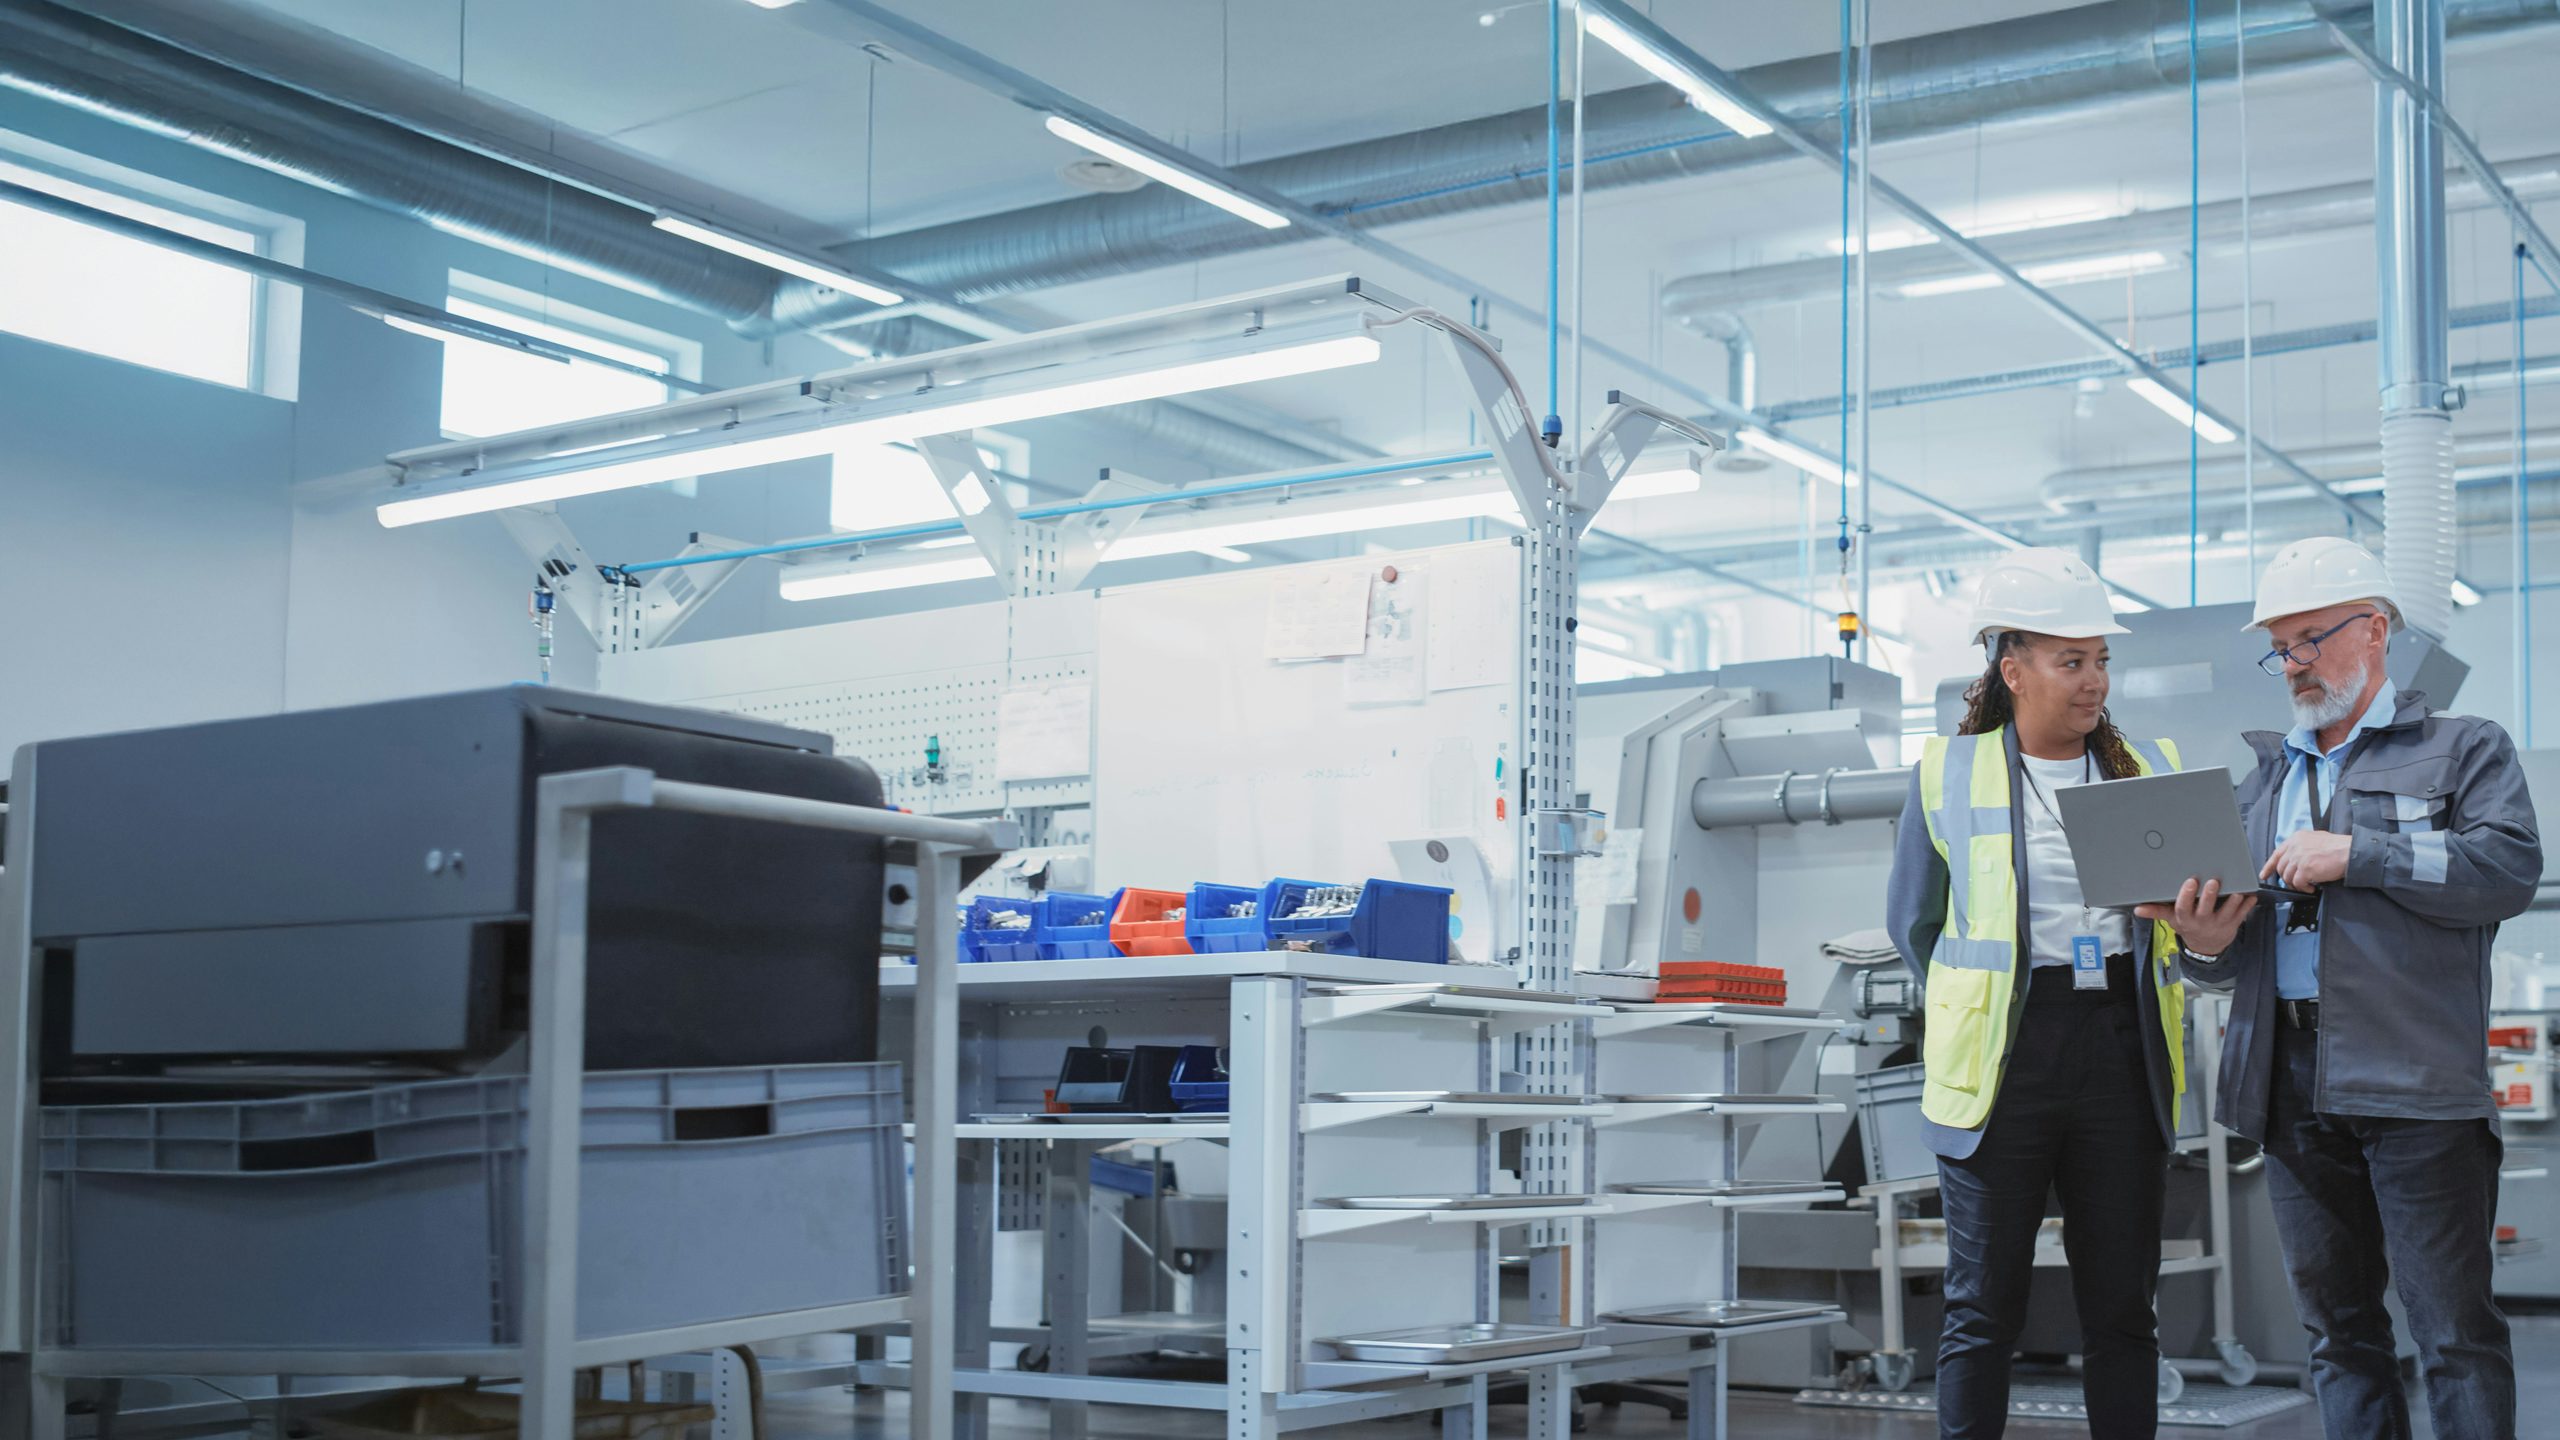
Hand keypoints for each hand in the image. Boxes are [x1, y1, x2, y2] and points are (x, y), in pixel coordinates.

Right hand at [2135, 877, 2258, 956]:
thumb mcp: (2171, 920)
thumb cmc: (2188, 926)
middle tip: (2214, 882)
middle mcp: (2202, 922)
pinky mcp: (2232, 924)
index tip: (2190, 882)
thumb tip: (2137, 909)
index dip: (2187, 895)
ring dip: (2233, 902)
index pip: (2184, 907)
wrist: (2206, 946)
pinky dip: (2248, 906)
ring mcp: (2219, 924)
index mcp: (2185, 919)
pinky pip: (2242, 915)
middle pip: (2206, 909)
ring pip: (2227, 913)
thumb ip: (2156, 912)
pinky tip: (2251, 896)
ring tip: (2238, 890)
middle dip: (2210, 896)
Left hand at [2261, 831, 2353, 890]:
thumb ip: (2302, 847)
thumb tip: (2295, 859)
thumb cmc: (2338, 847)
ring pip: (2287, 877)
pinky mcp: (2305, 869)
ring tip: (2306, 886)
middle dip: (2286, 878)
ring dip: (2296, 884)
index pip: (2277, 853)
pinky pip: (2297, 883)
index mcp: (2296, 838)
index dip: (2269, 866)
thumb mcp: (2316, 839)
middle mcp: (2295, 846)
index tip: (2264, 875)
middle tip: (2295, 884)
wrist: (2350, 851)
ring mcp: (2299, 858)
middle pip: (2281, 867)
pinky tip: (2311, 888)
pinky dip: (2303, 888)